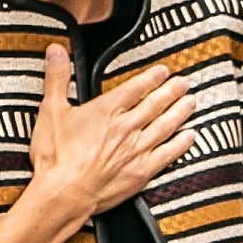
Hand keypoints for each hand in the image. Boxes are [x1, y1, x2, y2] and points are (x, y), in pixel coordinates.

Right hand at [23, 43, 201, 224]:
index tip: (164, 71)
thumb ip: (57, 78)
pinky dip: (181, 144)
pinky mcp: (142, 172)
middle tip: (185, 83)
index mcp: (107, 110)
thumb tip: (57, 50)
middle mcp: (127, 127)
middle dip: (172, 91)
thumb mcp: (51, 110)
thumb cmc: (55, 156)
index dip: (151, 78)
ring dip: (180, 112)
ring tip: (192, 102)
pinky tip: (190, 137)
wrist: (64, 192)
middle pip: (155, 104)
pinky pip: (168, 154)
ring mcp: (137, 150)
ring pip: (166, 126)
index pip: (135, 88)